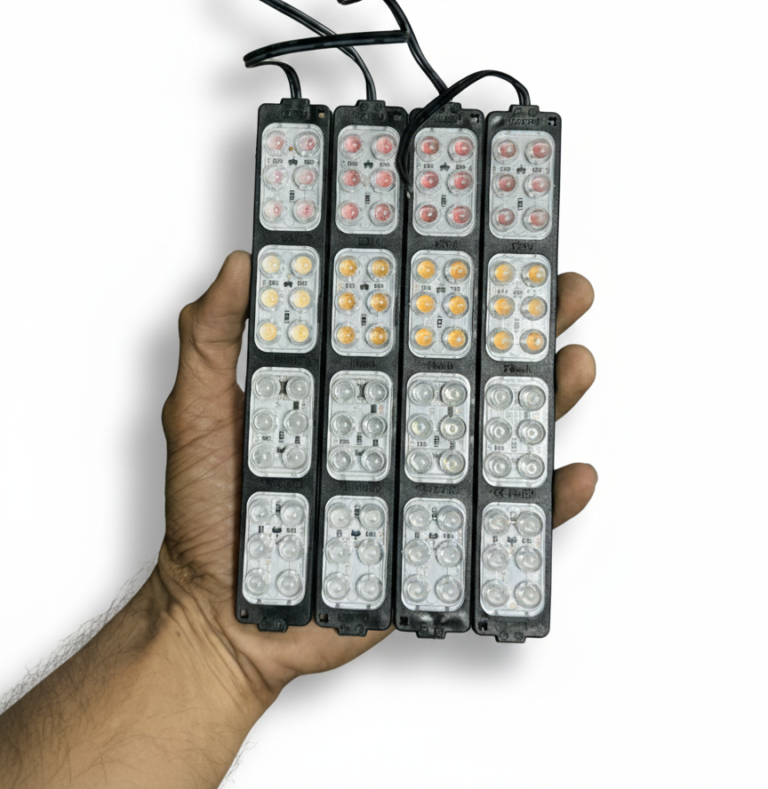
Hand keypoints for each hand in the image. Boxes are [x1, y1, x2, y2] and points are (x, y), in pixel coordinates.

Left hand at [158, 253, 596, 704]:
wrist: (222, 616)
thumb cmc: (206, 513)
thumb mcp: (196, 410)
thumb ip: (210, 335)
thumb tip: (239, 262)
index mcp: (351, 385)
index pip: (411, 322)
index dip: (452, 282)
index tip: (487, 241)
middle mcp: (395, 424)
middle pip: (471, 365)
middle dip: (525, 325)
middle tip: (562, 291)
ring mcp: (420, 479)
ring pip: (499, 430)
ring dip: (548, 396)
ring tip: (575, 364)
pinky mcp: (435, 540)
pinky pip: (503, 520)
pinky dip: (545, 502)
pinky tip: (572, 476)